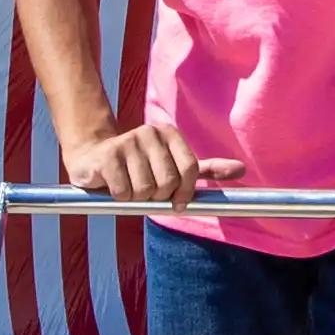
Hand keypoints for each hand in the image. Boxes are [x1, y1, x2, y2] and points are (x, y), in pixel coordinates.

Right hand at [64, 124, 241, 206]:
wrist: (93, 160)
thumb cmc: (140, 168)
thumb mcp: (175, 166)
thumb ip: (208, 170)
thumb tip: (242, 170)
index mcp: (170, 134)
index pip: (190, 171)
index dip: (184, 193)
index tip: (176, 202)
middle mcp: (150, 132)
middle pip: (168, 182)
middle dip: (158, 196)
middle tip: (145, 191)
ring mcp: (127, 141)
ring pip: (146, 190)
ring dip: (137, 198)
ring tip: (129, 186)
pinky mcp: (107, 156)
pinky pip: (125, 192)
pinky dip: (121, 198)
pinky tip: (114, 187)